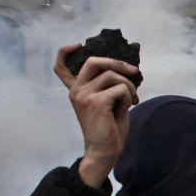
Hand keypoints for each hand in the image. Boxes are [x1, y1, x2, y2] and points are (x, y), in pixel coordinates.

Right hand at [54, 44, 139, 187]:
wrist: (104, 151)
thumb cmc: (109, 128)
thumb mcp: (108, 101)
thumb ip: (108, 84)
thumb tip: (125, 67)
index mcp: (76, 90)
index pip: (60, 67)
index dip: (65, 51)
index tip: (77, 44)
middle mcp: (76, 90)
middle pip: (94, 61)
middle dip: (118, 63)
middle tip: (134, 72)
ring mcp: (84, 95)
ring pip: (113, 75)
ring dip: (129, 86)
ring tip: (133, 100)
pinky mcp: (96, 102)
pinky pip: (121, 89)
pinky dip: (130, 97)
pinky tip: (127, 108)